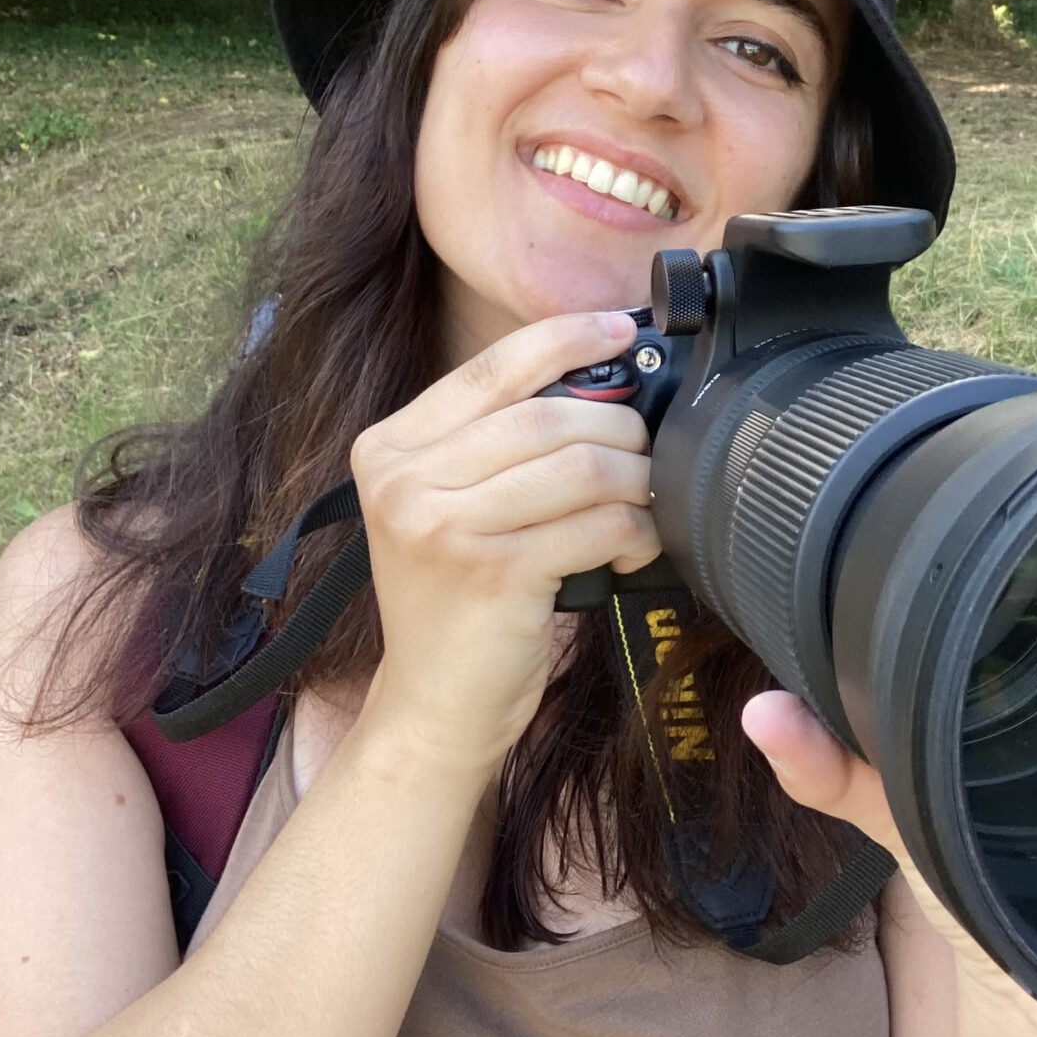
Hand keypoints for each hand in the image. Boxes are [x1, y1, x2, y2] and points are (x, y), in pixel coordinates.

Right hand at [350, 311, 659, 774]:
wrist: (433, 706)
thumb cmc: (460, 604)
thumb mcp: (450, 510)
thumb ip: (498, 445)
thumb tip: (601, 379)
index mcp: (389, 449)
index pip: (491, 369)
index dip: (565, 339)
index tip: (620, 330)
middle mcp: (403, 481)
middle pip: (547, 416)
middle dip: (620, 430)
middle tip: (647, 457)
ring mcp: (441, 528)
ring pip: (580, 466)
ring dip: (635, 482)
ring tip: (643, 504)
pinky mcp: (491, 575)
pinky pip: (597, 525)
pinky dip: (635, 533)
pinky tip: (635, 550)